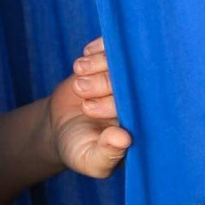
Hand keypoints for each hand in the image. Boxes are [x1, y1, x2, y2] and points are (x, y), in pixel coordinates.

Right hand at [46, 36, 131, 179]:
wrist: (58, 128)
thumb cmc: (78, 149)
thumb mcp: (89, 160)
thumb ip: (107, 154)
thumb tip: (124, 138)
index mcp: (144, 121)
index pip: (146, 104)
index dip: (116, 101)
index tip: (89, 108)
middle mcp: (140, 97)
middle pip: (135, 77)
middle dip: (105, 82)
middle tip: (82, 98)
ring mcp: (127, 77)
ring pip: (123, 58)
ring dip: (96, 65)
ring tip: (78, 82)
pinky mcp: (113, 61)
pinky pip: (114, 45)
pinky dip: (96, 50)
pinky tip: (80, 66)